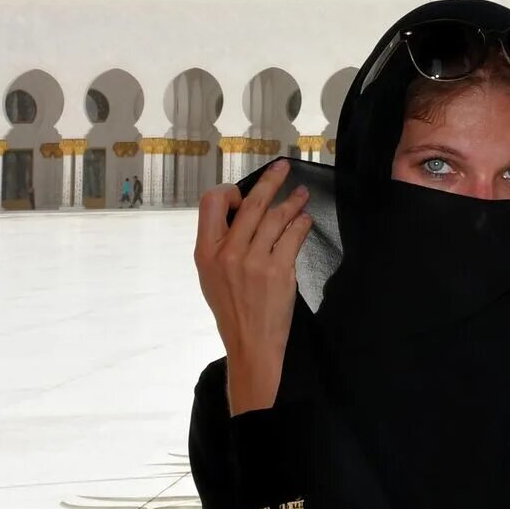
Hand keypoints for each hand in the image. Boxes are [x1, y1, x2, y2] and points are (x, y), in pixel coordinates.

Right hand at [194, 159, 312, 415]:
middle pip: (251, 203)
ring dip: (293, 201)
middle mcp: (228, 253)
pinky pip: (293, 234)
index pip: (211, 203)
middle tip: (284, 167)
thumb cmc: (231, 307)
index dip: (229, 192)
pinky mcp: (279, 270)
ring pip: (276, 216)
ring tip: (302, 194)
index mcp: (205, 252)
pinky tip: (304, 220)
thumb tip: (241, 209)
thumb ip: (221, 243)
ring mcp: (254, 261)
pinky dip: (301, 223)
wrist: (249, 341)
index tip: (244, 194)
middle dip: (271, 180)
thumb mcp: (210, 275)